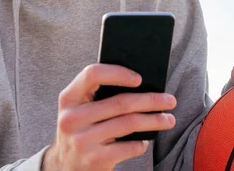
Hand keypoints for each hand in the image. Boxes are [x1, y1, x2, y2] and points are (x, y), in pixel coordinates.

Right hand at [42, 64, 176, 170]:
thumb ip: (98, 95)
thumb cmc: (81, 129)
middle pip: (121, 102)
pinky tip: (144, 141)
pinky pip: (129, 147)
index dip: (118, 73)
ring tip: (168, 119)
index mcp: (69, 98)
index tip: (140, 79)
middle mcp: (72, 118)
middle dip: (151, 100)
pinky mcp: (94, 160)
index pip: (92, 74)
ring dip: (155, 121)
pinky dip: (141, 143)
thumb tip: (142, 85)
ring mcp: (82, 140)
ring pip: (129, 123)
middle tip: (170, 101)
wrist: (63, 167)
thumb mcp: (80, 110)